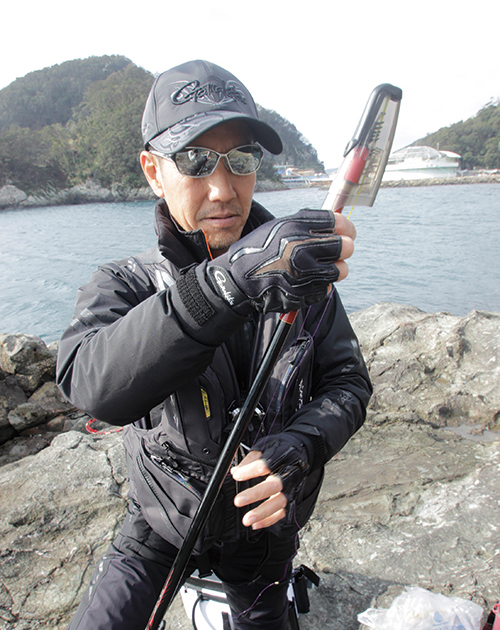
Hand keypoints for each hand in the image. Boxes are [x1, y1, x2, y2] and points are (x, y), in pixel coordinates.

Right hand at [206, 208, 354, 313]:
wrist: (238, 281)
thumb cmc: (259, 251)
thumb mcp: (279, 227)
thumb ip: (307, 224)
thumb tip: (338, 224)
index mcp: (296, 228)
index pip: (339, 223)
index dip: (347, 228)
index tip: (348, 233)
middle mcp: (301, 250)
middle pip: (345, 246)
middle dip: (343, 248)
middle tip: (336, 251)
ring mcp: (304, 274)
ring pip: (341, 270)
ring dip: (335, 268)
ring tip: (321, 267)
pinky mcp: (304, 294)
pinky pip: (326, 287)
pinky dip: (320, 284)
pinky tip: (306, 280)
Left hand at [231, 451, 287, 529]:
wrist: (301, 453)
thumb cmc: (280, 451)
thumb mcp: (265, 447)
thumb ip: (250, 459)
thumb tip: (236, 471)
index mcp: (282, 458)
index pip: (265, 465)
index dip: (249, 471)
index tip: (236, 475)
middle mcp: (289, 474)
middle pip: (274, 486)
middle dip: (255, 494)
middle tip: (238, 501)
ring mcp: (292, 488)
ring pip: (279, 502)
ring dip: (262, 512)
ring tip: (247, 519)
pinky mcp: (293, 499)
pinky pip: (282, 513)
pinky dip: (269, 520)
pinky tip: (256, 524)